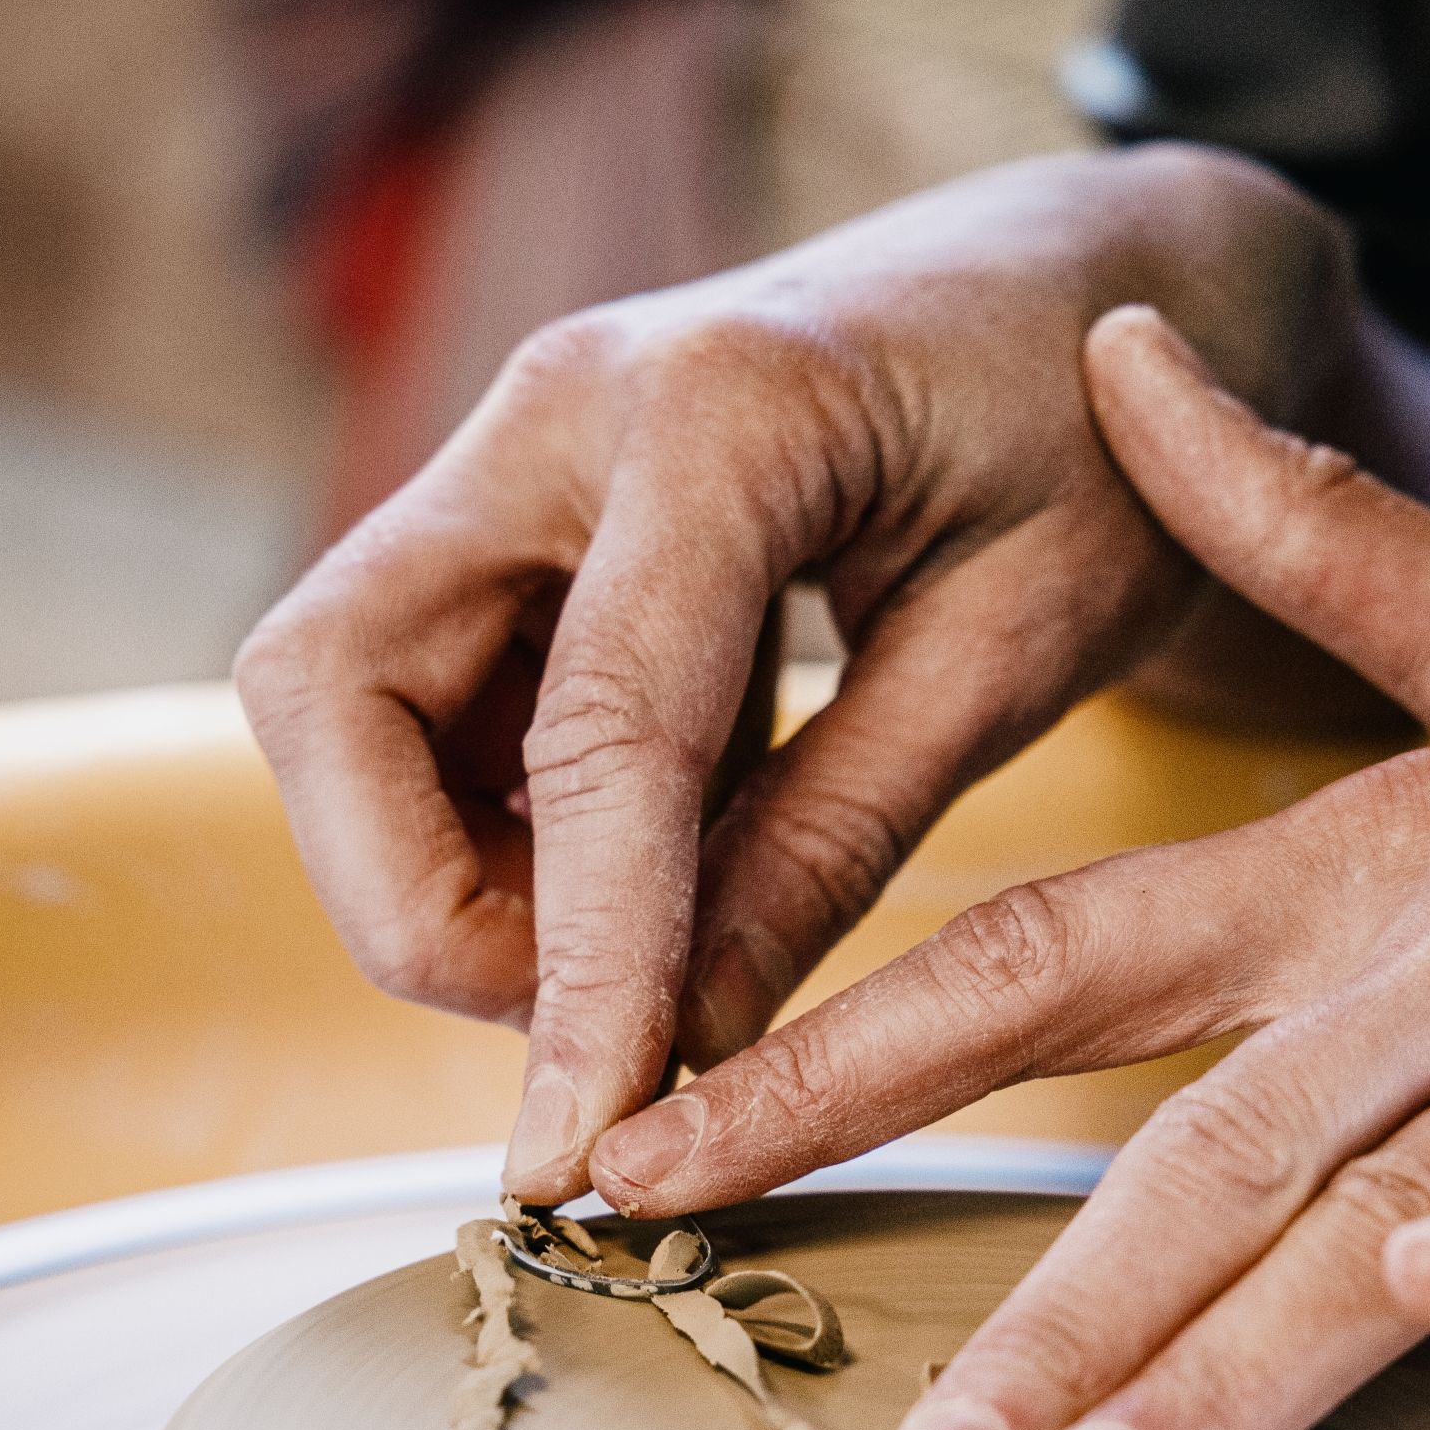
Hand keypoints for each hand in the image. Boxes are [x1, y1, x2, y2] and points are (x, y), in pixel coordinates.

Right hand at [240, 150, 1429, 1204]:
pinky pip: (405, 698)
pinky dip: (483, 825)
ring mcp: (513, 451)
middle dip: (414, 902)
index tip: (578, 1144)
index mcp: (724, 410)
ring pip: (334, 703)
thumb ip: (840, 838)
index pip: (595, 733)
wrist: (1094, 285)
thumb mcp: (1023, 648)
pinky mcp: (508, 512)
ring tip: (633, 950)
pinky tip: (630, 877)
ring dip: (438, 871)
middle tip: (588, 1019)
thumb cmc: (1099, 442)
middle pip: (330, 690)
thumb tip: (690, 1049)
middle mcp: (563, 405)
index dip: (577, 964)